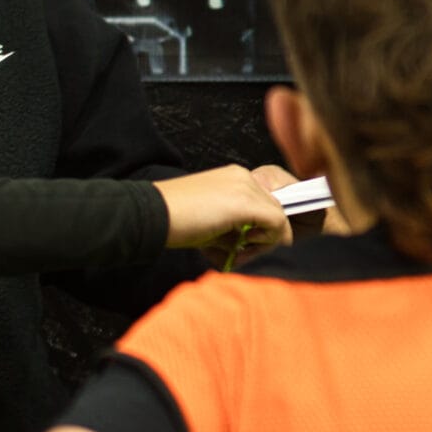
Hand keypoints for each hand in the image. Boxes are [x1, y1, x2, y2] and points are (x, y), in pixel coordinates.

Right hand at [154, 167, 290, 260]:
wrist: (152, 215)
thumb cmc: (175, 222)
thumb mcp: (212, 223)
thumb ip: (235, 228)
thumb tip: (252, 244)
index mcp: (235, 178)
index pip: (267, 201)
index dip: (265, 225)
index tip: (252, 243)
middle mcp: (243, 177)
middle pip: (276, 208)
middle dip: (268, 235)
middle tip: (247, 253)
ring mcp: (245, 187)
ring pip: (279, 216)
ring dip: (267, 241)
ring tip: (242, 253)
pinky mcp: (245, 202)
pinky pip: (277, 223)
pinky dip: (268, 240)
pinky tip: (244, 248)